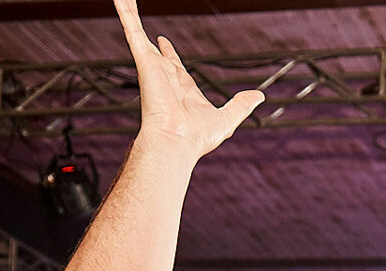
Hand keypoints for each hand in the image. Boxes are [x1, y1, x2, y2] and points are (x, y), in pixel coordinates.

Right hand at [114, 0, 263, 159]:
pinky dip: (125, 13)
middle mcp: (164, 75)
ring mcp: (152, 67)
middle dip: (145, 32)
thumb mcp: (227, 119)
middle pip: (153, 46)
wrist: (176, 141)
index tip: (163, 41)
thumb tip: (260, 96)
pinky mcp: (144, 61)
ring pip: (138, 32)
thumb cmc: (197, 138)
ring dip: (129, 13)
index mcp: (181, 88)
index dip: (169, 52)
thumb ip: (241, 105)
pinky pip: (132, 30)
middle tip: (136, 15)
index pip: (173, 64)